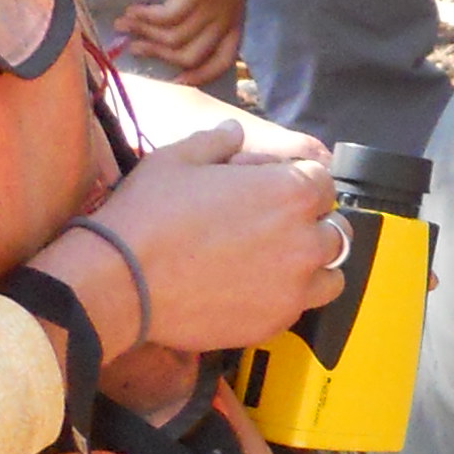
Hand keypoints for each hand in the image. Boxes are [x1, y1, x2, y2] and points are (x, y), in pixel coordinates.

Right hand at [83, 119, 343, 355]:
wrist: (120, 281)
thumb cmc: (149, 214)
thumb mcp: (178, 157)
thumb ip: (218, 140)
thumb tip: (234, 131)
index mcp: (291, 191)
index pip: (324, 182)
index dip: (298, 183)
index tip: (273, 192)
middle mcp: (305, 239)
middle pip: (334, 228)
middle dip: (310, 224)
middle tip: (273, 228)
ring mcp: (294, 286)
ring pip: (331, 274)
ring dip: (313, 265)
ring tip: (276, 263)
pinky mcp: (276, 321)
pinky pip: (302, 307)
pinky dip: (290, 298)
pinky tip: (256, 290)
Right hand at [116, 0, 251, 85]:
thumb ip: (208, 11)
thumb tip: (177, 29)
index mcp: (234, 22)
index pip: (221, 62)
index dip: (199, 76)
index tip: (176, 81)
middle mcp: (224, 21)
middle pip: (189, 57)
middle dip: (159, 56)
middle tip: (134, 48)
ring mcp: (211, 9)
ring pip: (172, 40)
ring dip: (144, 34)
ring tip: (124, 25)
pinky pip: (164, 18)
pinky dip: (144, 17)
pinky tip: (131, 10)